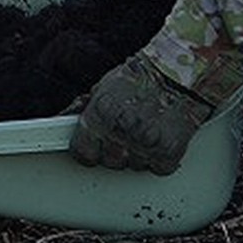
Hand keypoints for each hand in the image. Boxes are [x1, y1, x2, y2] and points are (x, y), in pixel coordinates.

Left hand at [69, 53, 232, 175]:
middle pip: (109, 161)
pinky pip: (157, 168)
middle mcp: (120, 131)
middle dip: (114, 150)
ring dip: (138, 154)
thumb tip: (64, 122)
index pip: (83, 152)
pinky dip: (160, 158)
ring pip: (134, 166)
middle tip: (125, 132)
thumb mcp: (103, 87)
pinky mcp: (168, 152)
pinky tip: (160, 137)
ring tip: (145, 130)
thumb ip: (86, 110)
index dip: (88, 151)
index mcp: (100, 115)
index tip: (92, 149)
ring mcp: (145, 143)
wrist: (179, 74)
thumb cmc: (142, 77)